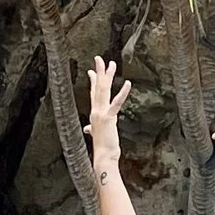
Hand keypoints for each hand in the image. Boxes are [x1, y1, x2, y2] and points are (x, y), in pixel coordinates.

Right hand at [87, 54, 130, 174]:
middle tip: (99, 58)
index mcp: (94, 113)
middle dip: (99, 71)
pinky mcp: (109, 117)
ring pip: (104, 90)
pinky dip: (122, 93)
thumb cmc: (102, 147)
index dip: (93, 80)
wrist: (103, 157)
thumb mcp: (97, 134)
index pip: (93, 93)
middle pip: (97, 87)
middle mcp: (96, 110)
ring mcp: (101, 113)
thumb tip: (86, 129)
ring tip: (112, 64)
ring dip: (108, 76)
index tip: (92, 71)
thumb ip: (92, 129)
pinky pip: (116, 103)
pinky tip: (127, 83)